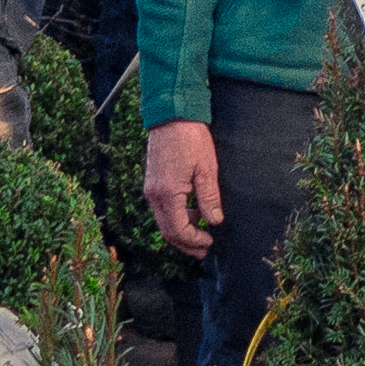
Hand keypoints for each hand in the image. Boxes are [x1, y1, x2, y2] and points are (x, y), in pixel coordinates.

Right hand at [145, 118, 222, 256]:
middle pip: (167, 231)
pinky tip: (192, 215)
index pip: (178, 229)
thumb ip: (209, 198)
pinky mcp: (152, 183)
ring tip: (201, 235)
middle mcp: (154, 195)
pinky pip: (162, 209)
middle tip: (204, 250)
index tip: (210, 242)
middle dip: (185, 243)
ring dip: (181, 232)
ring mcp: (150, 189)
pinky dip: (175, 218)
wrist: (171, 115)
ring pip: (163, 222)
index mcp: (167, 193)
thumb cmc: (191, 139)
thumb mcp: (207, 169)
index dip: (193, 240)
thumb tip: (214, 222)